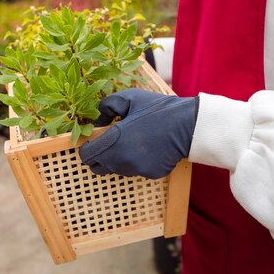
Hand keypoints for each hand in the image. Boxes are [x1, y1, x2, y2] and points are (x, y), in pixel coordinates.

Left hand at [79, 89, 197, 178]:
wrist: (187, 125)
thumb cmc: (156, 109)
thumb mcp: (128, 98)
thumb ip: (106, 107)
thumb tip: (96, 121)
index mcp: (113, 140)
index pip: (87, 156)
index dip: (87, 149)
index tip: (93, 143)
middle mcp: (121, 159)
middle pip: (98, 168)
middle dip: (100, 158)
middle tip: (110, 145)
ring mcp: (136, 169)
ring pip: (117, 169)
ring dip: (118, 160)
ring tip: (133, 143)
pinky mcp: (150, 174)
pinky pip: (136, 170)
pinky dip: (137, 162)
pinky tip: (148, 149)